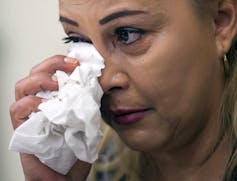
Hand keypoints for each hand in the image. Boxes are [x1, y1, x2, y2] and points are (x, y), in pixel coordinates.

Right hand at [10, 55, 90, 180]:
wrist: (66, 177)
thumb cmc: (75, 150)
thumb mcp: (86, 121)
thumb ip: (87, 104)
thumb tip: (94, 84)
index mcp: (52, 100)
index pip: (49, 73)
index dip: (60, 63)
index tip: (76, 63)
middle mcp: (38, 104)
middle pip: (34, 73)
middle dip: (51, 64)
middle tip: (70, 66)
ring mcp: (29, 116)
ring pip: (21, 86)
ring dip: (39, 79)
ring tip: (57, 83)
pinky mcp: (22, 129)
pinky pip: (17, 109)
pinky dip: (30, 102)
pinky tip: (46, 105)